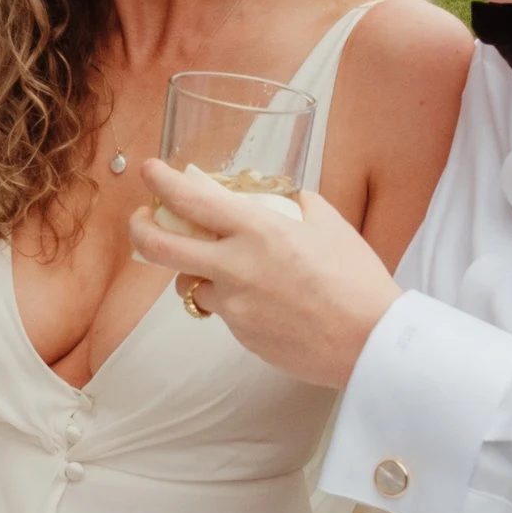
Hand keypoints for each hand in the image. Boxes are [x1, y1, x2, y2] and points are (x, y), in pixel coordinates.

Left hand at [127, 161, 402, 388]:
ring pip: (189, 285)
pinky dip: (231, 299)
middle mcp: (236, 267)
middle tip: (141, 218)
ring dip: (193, 271)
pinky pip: (221, 311)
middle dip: (140, 228)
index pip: (192, 199)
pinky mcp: (240, 336)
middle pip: (160, 247)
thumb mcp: (329, 224)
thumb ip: (295, 205)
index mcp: (258, 230)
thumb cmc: (357, 280)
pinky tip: (264, 299)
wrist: (371, 341)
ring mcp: (234, 306)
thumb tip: (280, 197)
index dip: (162, 182)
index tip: (150, 171)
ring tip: (219, 265)